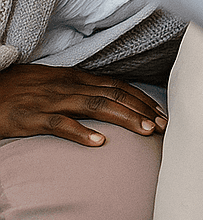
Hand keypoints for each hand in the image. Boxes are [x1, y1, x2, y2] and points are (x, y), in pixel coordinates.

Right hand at [0, 64, 166, 145]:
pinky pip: (60, 124)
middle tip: (163, 125)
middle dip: (142, 110)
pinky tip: (98, 142)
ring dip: (124, 118)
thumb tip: (107, 97)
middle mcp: (70, 86)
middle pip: (114, 95)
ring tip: (145, 130)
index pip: (118, 86)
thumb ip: (81, 88)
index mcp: (77, 78)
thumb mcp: (57, 82)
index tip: (160, 113)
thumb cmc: (23, 87)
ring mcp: (52, 101)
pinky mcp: (32, 117)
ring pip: (96, 106)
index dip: (141, 99)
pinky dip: (81, 132)